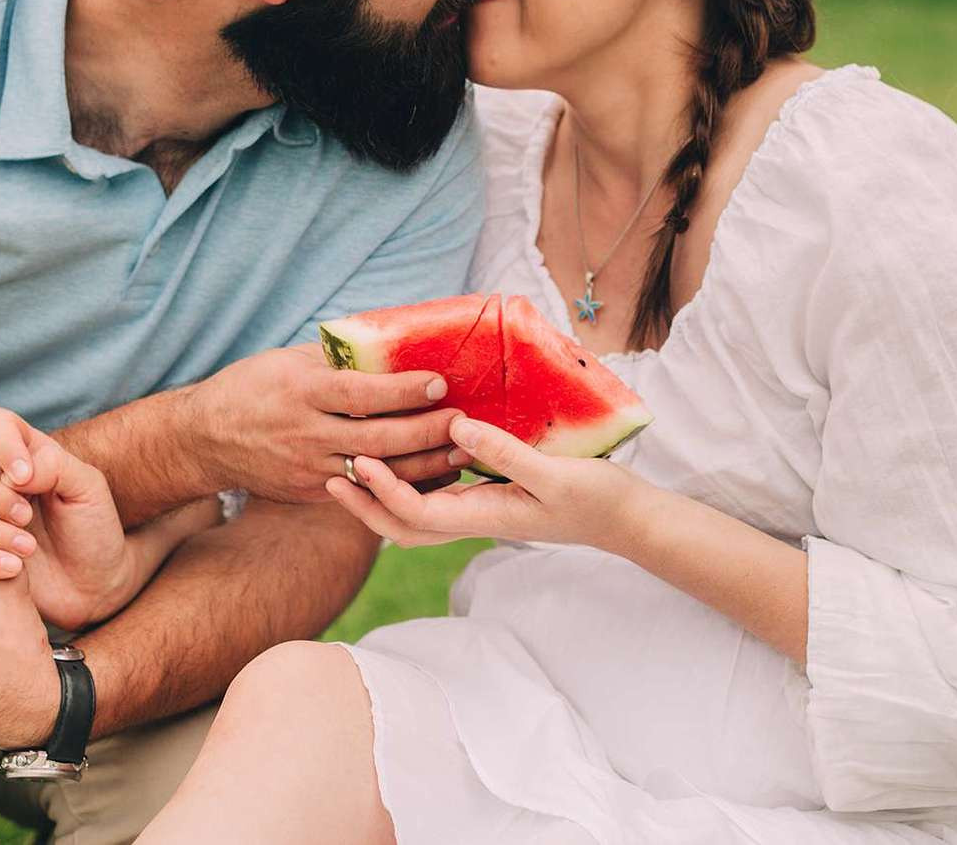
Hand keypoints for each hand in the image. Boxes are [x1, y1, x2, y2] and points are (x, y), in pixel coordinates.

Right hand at [0, 407, 219, 631]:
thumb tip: (16, 471)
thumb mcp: (89, 489)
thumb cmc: (94, 529)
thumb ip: (55, 466)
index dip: (2, 444)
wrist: (95, 585)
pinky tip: (16, 570)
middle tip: (26, 517)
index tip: (26, 477)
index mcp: (27, 454)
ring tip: (29, 549)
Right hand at [191, 343, 469, 503]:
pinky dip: (399, 484)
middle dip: (427, 432)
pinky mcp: (311, 494)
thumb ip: (336, 358)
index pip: (361, 394)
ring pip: (377, 474)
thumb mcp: (288, 361)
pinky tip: (430, 475)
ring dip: (424, 466)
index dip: (403, 391)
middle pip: (379, 439)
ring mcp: (309, 470)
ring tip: (461, 451)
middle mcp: (306, 435)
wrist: (205, 439)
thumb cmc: (253, 387)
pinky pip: (364, 491)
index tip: (440, 382)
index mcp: (302, 393)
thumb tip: (389, 341)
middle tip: (464, 420)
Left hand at [327, 415, 645, 551]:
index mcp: (484, 518)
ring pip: (416, 516)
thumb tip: (455, 429)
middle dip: (364, 506)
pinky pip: (437, 498)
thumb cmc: (595, 497)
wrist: (624, 519)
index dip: (383, 491)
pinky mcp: (489, 499)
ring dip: (380, 498)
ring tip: (353, 466)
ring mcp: (480, 513)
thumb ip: (504, 453)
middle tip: (332, 474)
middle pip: (403, 527)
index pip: (417, 514)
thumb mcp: (553, 473)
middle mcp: (474, 520)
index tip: (359, 462)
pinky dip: (409, 486)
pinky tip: (403, 459)